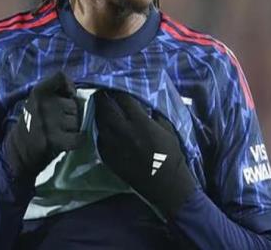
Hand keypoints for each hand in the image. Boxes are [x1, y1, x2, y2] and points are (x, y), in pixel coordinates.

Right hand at [5, 72, 83, 180]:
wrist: (17, 151)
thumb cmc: (31, 123)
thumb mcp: (36, 101)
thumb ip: (53, 93)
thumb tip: (75, 92)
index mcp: (38, 92)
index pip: (60, 77)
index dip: (68, 85)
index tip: (68, 95)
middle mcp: (44, 104)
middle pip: (74, 104)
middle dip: (70, 113)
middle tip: (58, 122)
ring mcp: (49, 122)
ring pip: (77, 121)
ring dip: (72, 128)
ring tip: (60, 132)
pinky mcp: (54, 140)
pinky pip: (78, 137)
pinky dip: (78, 140)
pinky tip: (71, 141)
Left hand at [94, 89, 195, 216]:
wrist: (166, 185)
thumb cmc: (171, 156)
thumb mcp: (168, 129)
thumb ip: (155, 114)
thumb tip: (146, 104)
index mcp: (140, 122)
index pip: (123, 99)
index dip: (117, 90)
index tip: (114, 86)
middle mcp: (124, 131)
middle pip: (107, 108)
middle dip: (102, 97)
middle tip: (101, 92)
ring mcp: (113, 145)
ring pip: (99, 122)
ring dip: (98, 112)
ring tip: (99, 106)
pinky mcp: (108, 157)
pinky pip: (99, 139)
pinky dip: (99, 130)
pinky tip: (101, 126)